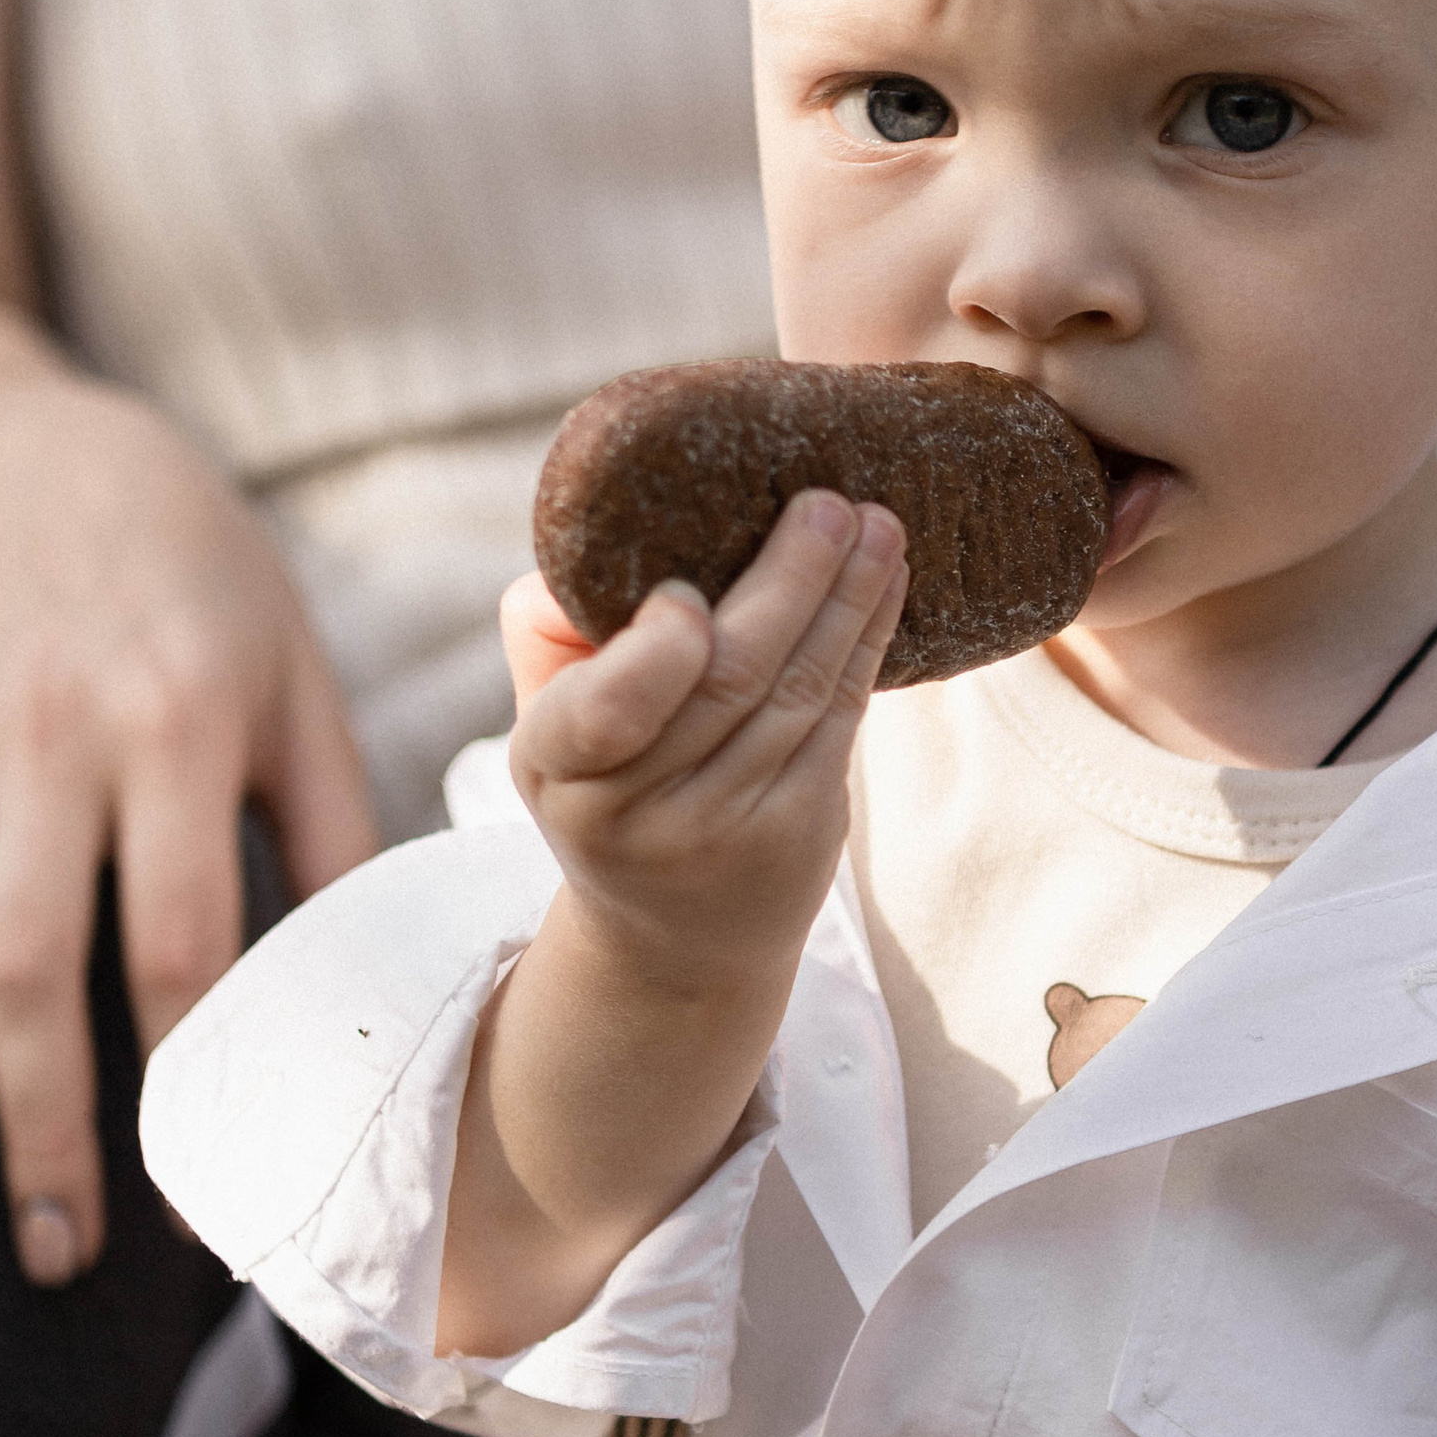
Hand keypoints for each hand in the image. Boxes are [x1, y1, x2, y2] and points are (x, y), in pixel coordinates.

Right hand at [0, 383, 374, 1281]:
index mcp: (178, 733)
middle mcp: (47, 737)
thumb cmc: (219, 608)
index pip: (175, 942)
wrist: (70, 466)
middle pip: (27, 964)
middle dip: (37, 1125)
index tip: (192, 1206)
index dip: (182, 1083)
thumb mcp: (306, 701)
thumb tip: (373, 1006)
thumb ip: (338, 846)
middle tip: (54, 1256)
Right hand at [501, 487, 905, 983]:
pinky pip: (841, 716)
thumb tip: (598, 535)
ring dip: (848, 597)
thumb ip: (553, 635)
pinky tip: (884, 582)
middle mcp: (641, 812)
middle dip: (789, 580)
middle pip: (730, 679)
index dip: (656, 650)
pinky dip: (865, 640)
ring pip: (800, 690)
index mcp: (560, 769)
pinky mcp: (802, 832)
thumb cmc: (607, 789)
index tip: (686, 590)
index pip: (605, 712)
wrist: (674, 934)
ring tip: (876, 524)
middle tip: (825, 501)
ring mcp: (729, 829)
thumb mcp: (552, 730)